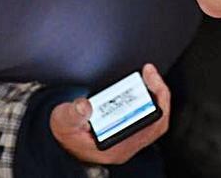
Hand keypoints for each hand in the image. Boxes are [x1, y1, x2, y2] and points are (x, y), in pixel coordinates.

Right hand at [49, 64, 172, 165]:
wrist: (62, 141)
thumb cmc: (66, 134)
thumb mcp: (64, 121)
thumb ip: (73, 113)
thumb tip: (85, 105)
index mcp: (115, 146)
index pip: (147, 128)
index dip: (153, 103)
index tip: (148, 80)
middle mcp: (126, 145)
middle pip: (156, 122)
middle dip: (158, 95)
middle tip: (150, 74)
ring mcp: (129, 140)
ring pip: (154, 120)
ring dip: (155, 97)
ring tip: (150, 77)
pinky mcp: (128, 132)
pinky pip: (148, 118)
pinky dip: (150, 101)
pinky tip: (145, 87)